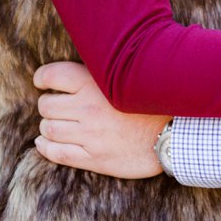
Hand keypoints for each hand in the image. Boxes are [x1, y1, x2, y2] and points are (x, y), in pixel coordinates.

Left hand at [33, 61, 166, 177]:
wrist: (177, 133)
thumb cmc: (158, 102)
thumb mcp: (133, 77)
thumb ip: (109, 69)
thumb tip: (88, 63)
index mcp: (96, 83)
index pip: (52, 75)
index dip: (43, 77)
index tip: (43, 81)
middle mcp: (88, 108)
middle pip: (46, 105)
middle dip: (48, 104)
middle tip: (58, 105)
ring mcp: (89, 135)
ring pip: (48, 128)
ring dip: (48, 125)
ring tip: (56, 123)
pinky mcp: (93, 157)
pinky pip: (56, 152)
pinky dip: (45, 146)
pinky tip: (45, 142)